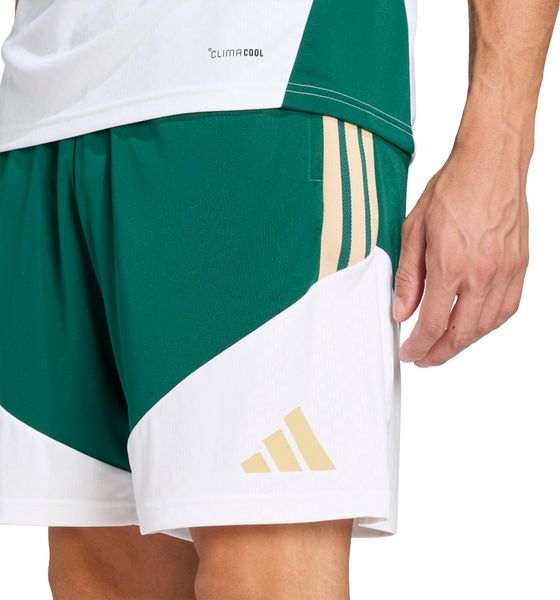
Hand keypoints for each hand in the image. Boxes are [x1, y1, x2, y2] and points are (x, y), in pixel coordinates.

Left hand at [393, 141, 529, 366]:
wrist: (491, 162)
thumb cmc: (452, 189)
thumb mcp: (414, 229)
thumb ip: (409, 275)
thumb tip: (402, 310)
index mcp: (451, 265)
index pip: (432, 324)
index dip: (419, 346)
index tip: (409, 353)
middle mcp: (482, 274)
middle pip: (461, 334)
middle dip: (439, 353)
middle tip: (424, 359)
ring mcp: (505, 271)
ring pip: (486, 326)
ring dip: (464, 343)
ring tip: (445, 347)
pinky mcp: (520, 265)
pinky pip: (507, 308)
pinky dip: (489, 325)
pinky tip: (475, 326)